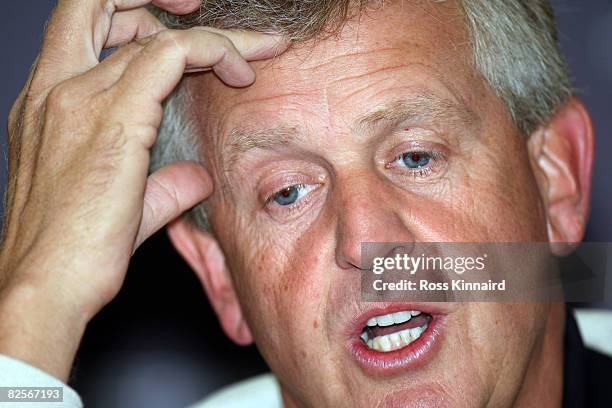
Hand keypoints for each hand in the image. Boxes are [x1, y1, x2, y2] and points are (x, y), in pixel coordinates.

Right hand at [0, 0, 286, 380]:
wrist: (44, 287)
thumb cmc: (74, 252)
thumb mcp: (125, 207)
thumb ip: (163, 184)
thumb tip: (198, 177)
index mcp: (48, 101)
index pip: (88, 28)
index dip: (137, 18)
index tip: (188, 39)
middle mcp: (56, 88)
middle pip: (102, 3)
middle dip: (157, 1)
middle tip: (207, 13)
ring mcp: (80, 98)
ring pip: (153, 32)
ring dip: (215, 35)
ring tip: (260, 50)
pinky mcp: (113, 118)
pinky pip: (172, 55)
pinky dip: (214, 51)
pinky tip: (242, 73)